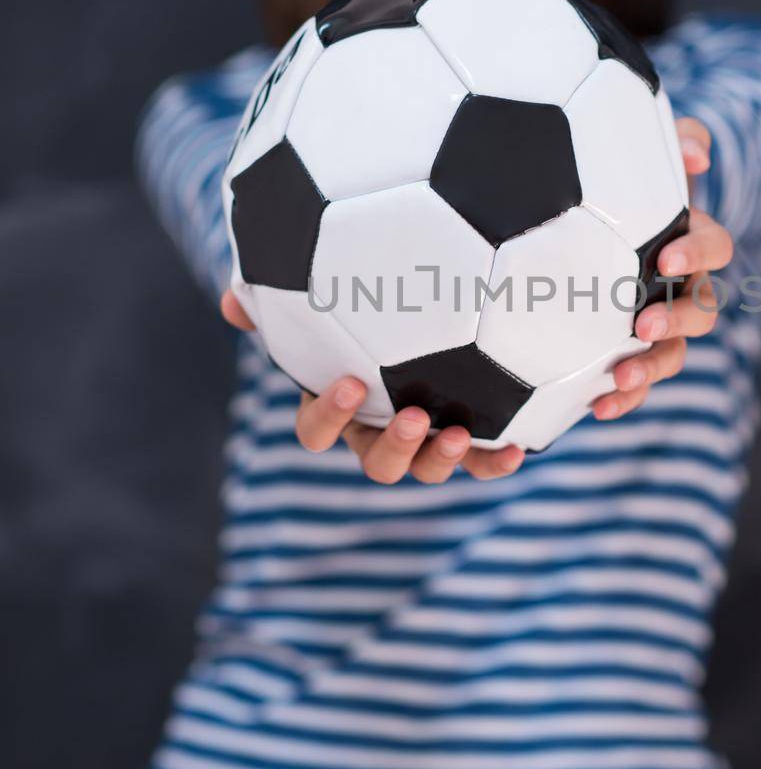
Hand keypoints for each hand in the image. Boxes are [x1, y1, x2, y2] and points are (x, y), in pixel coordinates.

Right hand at [219, 289, 524, 484]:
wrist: (425, 307)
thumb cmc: (353, 306)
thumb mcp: (316, 299)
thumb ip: (275, 301)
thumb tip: (232, 304)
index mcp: (339, 408)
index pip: (317, 431)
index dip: (329, 416)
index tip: (348, 383)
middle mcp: (378, 432)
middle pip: (376, 463)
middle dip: (392, 446)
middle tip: (411, 415)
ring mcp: (424, 439)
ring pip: (425, 469)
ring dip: (441, 459)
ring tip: (459, 433)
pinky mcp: (468, 435)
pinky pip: (482, 460)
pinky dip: (496, 460)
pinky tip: (520, 446)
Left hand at [589, 115, 732, 421]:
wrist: (570, 215)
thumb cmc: (612, 178)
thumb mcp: (640, 151)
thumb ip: (676, 139)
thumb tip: (698, 155)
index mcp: (687, 241)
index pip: (712, 248)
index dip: (697, 253)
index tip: (668, 257)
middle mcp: (680, 287)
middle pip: (701, 310)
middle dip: (677, 319)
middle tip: (643, 324)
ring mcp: (656, 325)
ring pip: (672, 354)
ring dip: (652, 368)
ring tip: (622, 378)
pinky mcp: (628, 354)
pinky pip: (635, 384)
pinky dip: (623, 399)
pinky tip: (596, 408)